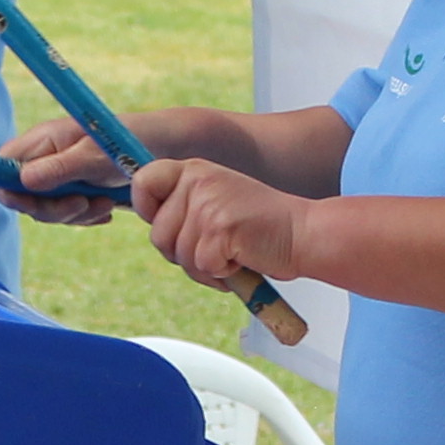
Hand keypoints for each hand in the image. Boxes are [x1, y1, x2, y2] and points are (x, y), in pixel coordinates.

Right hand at [7, 113, 131, 223]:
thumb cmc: (125, 142)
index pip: (1, 168)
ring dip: (75, 214)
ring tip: (104, 202)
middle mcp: (44, 159)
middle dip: (52, 209)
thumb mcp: (94, 156)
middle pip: (22, 197)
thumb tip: (22, 181)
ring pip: (46, 210)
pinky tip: (106, 208)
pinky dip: (86, 216)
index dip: (9, 190)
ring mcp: (58, 176)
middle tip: (83, 203)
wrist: (160, 148)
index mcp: (41, 141)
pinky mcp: (74, 190)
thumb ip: (58, 168)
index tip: (33, 203)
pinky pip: (67, 214)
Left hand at [141, 159, 309, 293]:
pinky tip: (241, 258)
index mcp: (193, 170)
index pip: (143, 182)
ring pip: (180, 257)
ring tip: (232, 252)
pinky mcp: (219, 229)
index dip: (146, 210)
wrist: (302, 233)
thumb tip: (153, 227)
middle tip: (215, 249)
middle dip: (183, 254)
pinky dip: (221, 274)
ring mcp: (207, 204)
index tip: (169, 223)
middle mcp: (197, 181)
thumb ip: (183, 208)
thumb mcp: (215, 201)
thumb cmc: (259, 226)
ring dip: (205, 268)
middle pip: (158, 235)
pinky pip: (202, 267)